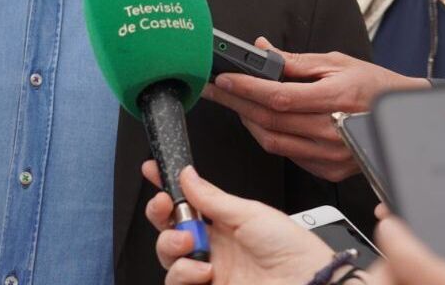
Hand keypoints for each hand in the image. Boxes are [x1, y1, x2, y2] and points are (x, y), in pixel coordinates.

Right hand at [143, 161, 332, 284]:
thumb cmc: (292, 250)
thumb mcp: (251, 213)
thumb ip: (212, 197)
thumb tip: (187, 175)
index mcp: (224, 222)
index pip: (187, 201)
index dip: (167, 186)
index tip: (152, 170)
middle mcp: (213, 246)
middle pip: (168, 228)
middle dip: (159, 213)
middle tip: (166, 206)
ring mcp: (208, 271)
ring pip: (167, 256)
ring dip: (171, 245)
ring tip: (192, 245)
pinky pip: (175, 283)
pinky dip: (183, 275)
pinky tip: (204, 271)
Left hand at [202, 38, 426, 180]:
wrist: (404, 117)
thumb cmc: (374, 86)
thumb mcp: (337, 63)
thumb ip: (295, 60)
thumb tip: (264, 49)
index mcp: (334, 98)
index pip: (278, 96)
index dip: (246, 89)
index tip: (224, 80)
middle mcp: (332, 131)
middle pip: (270, 121)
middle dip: (236, 104)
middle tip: (217, 90)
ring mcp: (330, 154)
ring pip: (274, 142)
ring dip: (249, 123)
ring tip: (237, 104)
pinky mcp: (329, 168)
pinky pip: (288, 155)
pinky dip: (271, 138)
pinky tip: (264, 122)